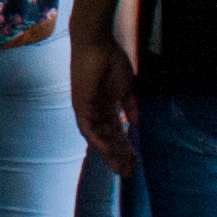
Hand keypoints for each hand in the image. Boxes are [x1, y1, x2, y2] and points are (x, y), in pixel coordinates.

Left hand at [72, 34, 139, 175]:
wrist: (97, 44)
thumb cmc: (112, 60)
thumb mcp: (127, 88)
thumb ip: (130, 107)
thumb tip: (135, 125)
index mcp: (106, 106)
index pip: (116, 131)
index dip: (125, 146)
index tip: (135, 160)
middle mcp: (95, 111)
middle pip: (108, 139)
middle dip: (118, 155)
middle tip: (129, 172)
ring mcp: (87, 110)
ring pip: (98, 138)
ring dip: (109, 153)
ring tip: (121, 168)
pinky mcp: (81, 107)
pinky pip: (88, 130)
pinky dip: (98, 142)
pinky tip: (108, 153)